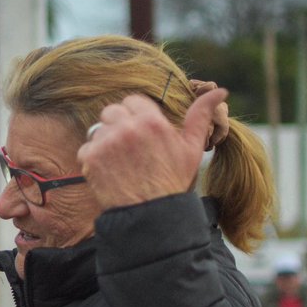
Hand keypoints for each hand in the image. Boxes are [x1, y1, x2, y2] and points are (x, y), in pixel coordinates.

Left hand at [78, 87, 228, 209]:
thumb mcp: (192, 148)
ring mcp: (106, 143)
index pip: (132, 101)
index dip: (135, 115)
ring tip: (121, 162)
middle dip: (118, 124)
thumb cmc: (173, 181)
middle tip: (128, 146)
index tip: (139, 130)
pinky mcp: (91, 159)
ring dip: (105, 142)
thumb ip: (200, 116)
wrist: (151, 215)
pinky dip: (93, 159)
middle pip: (111, 111)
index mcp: (152, 122)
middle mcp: (127, 128)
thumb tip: (220, 91)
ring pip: (98, 130)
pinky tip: (109, 171)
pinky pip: (86, 148)